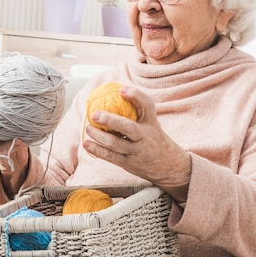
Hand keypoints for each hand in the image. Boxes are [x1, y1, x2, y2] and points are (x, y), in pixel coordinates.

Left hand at [82, 85, 191, 200]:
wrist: (169, 167)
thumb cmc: (154, 140)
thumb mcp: (152, 124)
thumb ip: (137, 113)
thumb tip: (113, 93)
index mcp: (152, 124)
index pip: (147, 106)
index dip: (136, 96)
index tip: (121, 89)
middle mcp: (146, 137)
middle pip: (128, 128)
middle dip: (110, 121)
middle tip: (95, 114)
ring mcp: (137, 152)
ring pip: (116, 144)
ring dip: (99, 136)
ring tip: (88, 128)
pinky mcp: (129, 163)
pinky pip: (111, 156)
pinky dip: (97, 150)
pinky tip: (86, 144)